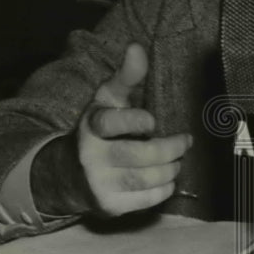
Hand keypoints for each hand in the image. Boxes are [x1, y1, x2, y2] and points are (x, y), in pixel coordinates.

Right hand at [76, 42, 191, 216]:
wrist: (68, 174)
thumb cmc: (98, 131)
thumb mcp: (107, 101)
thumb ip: (125, 76)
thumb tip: (136, 47)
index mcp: (91, 126)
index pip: (111, 122)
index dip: (136, 120)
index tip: (152, 121)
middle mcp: (91, 156)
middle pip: (139, 155)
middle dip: (170, 148)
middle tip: (185, 142)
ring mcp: (99, 183)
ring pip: (146, 178)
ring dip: (171, 168)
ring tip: (178, 160)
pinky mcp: (108, 205)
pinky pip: (145, 200)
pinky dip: (164, 188)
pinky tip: (168, 178)